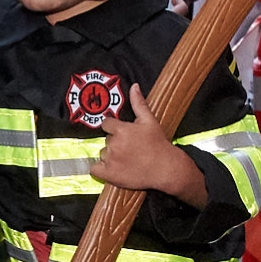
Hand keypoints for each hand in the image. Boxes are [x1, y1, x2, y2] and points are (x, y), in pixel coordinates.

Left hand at [88, 83, 205, 206]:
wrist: (166, 169)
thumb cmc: (159, 144)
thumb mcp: (149, 121)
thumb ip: (139, 103)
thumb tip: (134, 87)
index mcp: (121, 129)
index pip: (106, 124)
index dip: (114, 128)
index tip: (123, 134)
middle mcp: (114, 144)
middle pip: (106, 139)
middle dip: (115, 142)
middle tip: (129, 147)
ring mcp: (111, 160)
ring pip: (102, 153)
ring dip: (110, 155)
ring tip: (126, 159)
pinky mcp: (109, 174)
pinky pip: (94, 169)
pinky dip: (99, 169)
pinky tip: (110, 168)